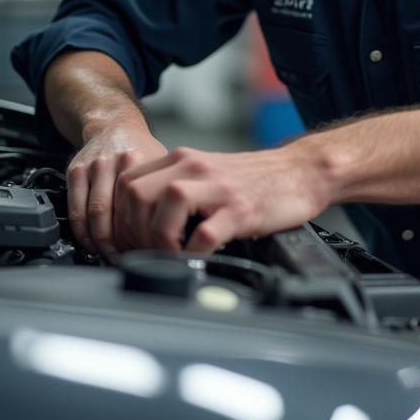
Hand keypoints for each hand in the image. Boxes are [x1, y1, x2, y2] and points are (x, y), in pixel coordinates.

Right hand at [66, 125, 166, 256]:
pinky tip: (92, 242)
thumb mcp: (163, 163)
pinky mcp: (76, 170)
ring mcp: (94, 166)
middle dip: (116, 244)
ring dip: (98, 242)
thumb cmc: (141, 149)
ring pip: (90, 215)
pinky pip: (75, 209)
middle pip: (112, 215)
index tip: (145, 253)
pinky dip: (82, 231)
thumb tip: (181, 227)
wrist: (115, 125)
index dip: (141, 237)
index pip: (138, 209)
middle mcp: (115, 162)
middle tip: (124, 259)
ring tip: (109, 255)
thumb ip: (166, 191)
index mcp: (140, 161)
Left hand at [110, 145, 328, 253]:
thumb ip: (175, 187)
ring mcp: (217, 188)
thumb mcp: (206, 174)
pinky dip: (193, 254)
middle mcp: (195, 168)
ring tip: (171, 255)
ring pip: (165, 206)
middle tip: (145, 252)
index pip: (127, 181)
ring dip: (159, 240)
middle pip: (136, 193)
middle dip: (132, 231)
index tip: (127, 240)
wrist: (300, 172)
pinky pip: (204, 235)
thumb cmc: (255, 179)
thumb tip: (141, 222)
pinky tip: (199, 260)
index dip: (119, 216)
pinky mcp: (240, 210)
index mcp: (182, 160)